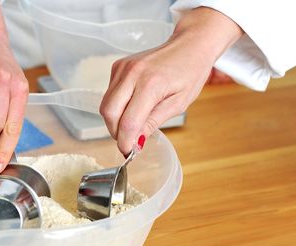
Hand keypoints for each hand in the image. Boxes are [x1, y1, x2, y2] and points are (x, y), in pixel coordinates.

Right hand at [99, 7, 242, 154]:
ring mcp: (122, 68)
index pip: (129, 121)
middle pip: (109, 113)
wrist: (189, 44)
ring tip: (132, 124)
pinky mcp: (117, 66)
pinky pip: (109, 94)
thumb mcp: (178, 104)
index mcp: (151, 83)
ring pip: (106, 105)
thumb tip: (136, 141)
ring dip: (115, 120)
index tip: (129, 152)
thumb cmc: (189, 72)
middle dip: (116, 132)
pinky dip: (116, 106)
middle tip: (129, 141)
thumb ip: (153, 122)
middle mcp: (132, 73)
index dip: (126, 141)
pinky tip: (131, 106)